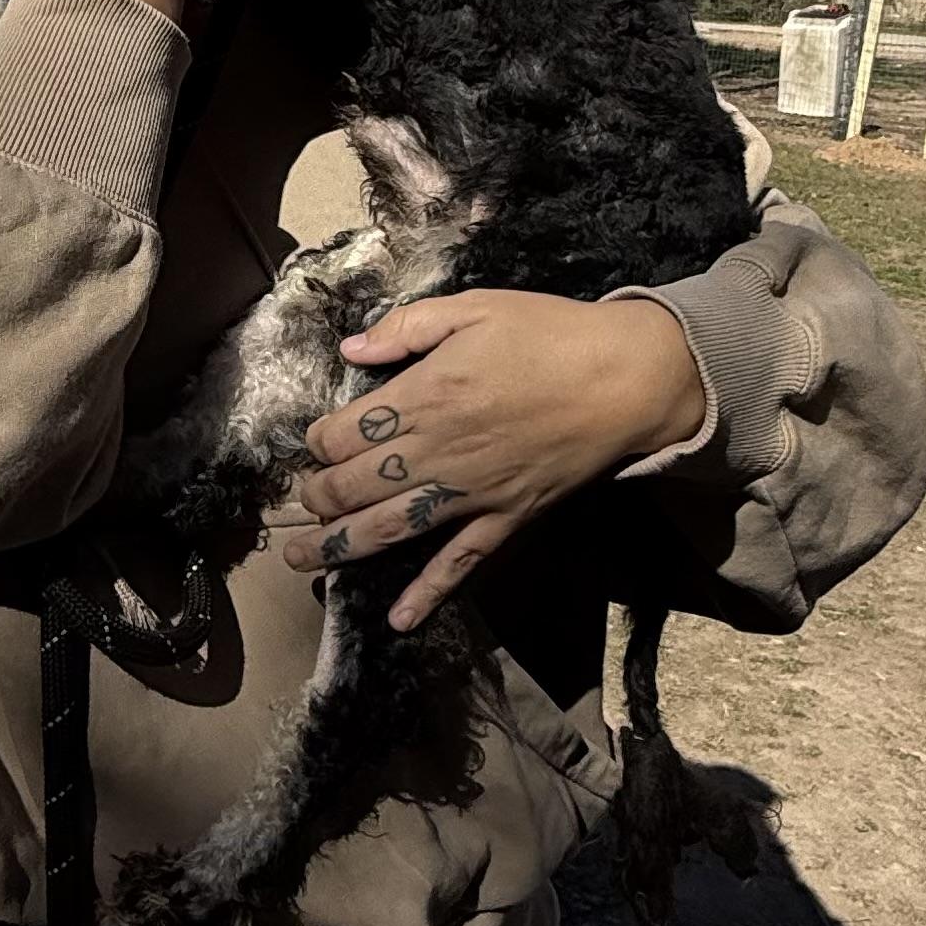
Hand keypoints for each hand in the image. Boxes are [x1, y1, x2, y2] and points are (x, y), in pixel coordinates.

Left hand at [282, 290, 706, 627]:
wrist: (626, 378)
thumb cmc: (550, 334)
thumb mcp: (474, 307)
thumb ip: (406, 327)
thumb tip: (351, 349)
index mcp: (423, 395)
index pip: (343, 432)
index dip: (317, 442)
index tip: (313, 444)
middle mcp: (436, 450)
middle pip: (354, 485)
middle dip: (316, 497)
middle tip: (299, 503)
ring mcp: (469, 491)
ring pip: (388, 528)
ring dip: (338, 548)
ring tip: (301, 561)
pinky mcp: (505, 517)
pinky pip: (460, 563)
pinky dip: (428, 593)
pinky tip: (399, 619)